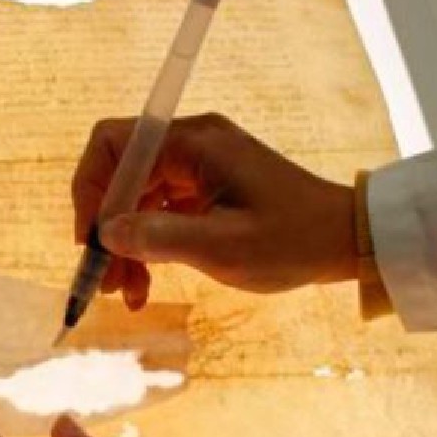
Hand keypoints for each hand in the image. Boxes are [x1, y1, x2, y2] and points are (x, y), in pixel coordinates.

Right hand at [72, 113, 358, 302]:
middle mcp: (190, 145)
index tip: (90, 240)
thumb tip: (106, 234)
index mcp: (194, 143)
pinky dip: (146, 247)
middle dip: (106, 229)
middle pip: (119, 175)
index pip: (113, 144)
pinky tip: (146, 285)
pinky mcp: (203, 190)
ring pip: (134, 200)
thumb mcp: (222, 247)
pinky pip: (157, 212)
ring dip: (124, 246)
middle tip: (104, 281)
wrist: (346, 241)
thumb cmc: (293, 240)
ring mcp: (197, 167)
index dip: (90, 189)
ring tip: (126, 293)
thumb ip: (159, 238)